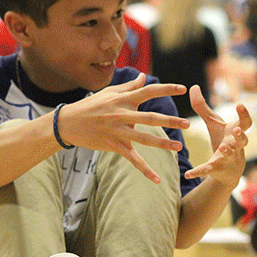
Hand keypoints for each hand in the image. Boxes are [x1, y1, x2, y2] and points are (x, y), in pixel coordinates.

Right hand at [58, 73, 188, 182]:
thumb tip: (144, 77)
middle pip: (150, 117)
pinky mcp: (114, 145)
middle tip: (187, 124)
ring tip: (178, 147)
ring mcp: (118, 131)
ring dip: (162, 144)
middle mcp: (122, 114)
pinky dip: (145, 170)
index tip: (182, 89)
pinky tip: (157, 179)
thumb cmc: (90, 106)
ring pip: (144, 139)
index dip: (166, 89)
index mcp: (123, 100)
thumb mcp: (108, 93)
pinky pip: (132, 159)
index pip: (148, 91)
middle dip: (170, 121)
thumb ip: (129, 87)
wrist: (69, 122)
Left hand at [184, 85, 250, 188]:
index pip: (245, 122)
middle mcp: (235, 145)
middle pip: (243, 140)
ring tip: (221, 148)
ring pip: (230, 155)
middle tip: (237, 130)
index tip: (239, 104)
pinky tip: (188, 173)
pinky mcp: (217, 169)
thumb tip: (192, 86)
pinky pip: (208, 170)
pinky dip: (198, 172)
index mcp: (236, 132)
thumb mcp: (213, 123)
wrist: (228, 169)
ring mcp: (228, 158)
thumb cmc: (223, 140)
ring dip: (226, 152)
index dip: (244, 114)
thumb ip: (202, 106)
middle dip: (240, 135)